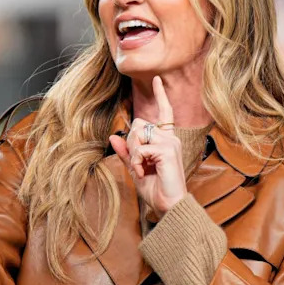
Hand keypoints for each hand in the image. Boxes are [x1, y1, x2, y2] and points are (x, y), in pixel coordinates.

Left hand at [109, 76, 186, 217]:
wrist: (169, 205)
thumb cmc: (156, 189)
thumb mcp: (136, 168)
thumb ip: (126, 153)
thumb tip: (112, 137)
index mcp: (165, 140)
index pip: (164, 112)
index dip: (160, 95)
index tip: (157, 79)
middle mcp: (170, 138)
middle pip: (140, 124)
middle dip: (131, 142)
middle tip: (136, 162)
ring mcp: (170, 143)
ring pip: (139, 134)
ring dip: (134, 153)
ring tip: (141, 169)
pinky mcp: (168, 151)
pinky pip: (142, 148)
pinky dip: (137, 162)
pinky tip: (144, 172)